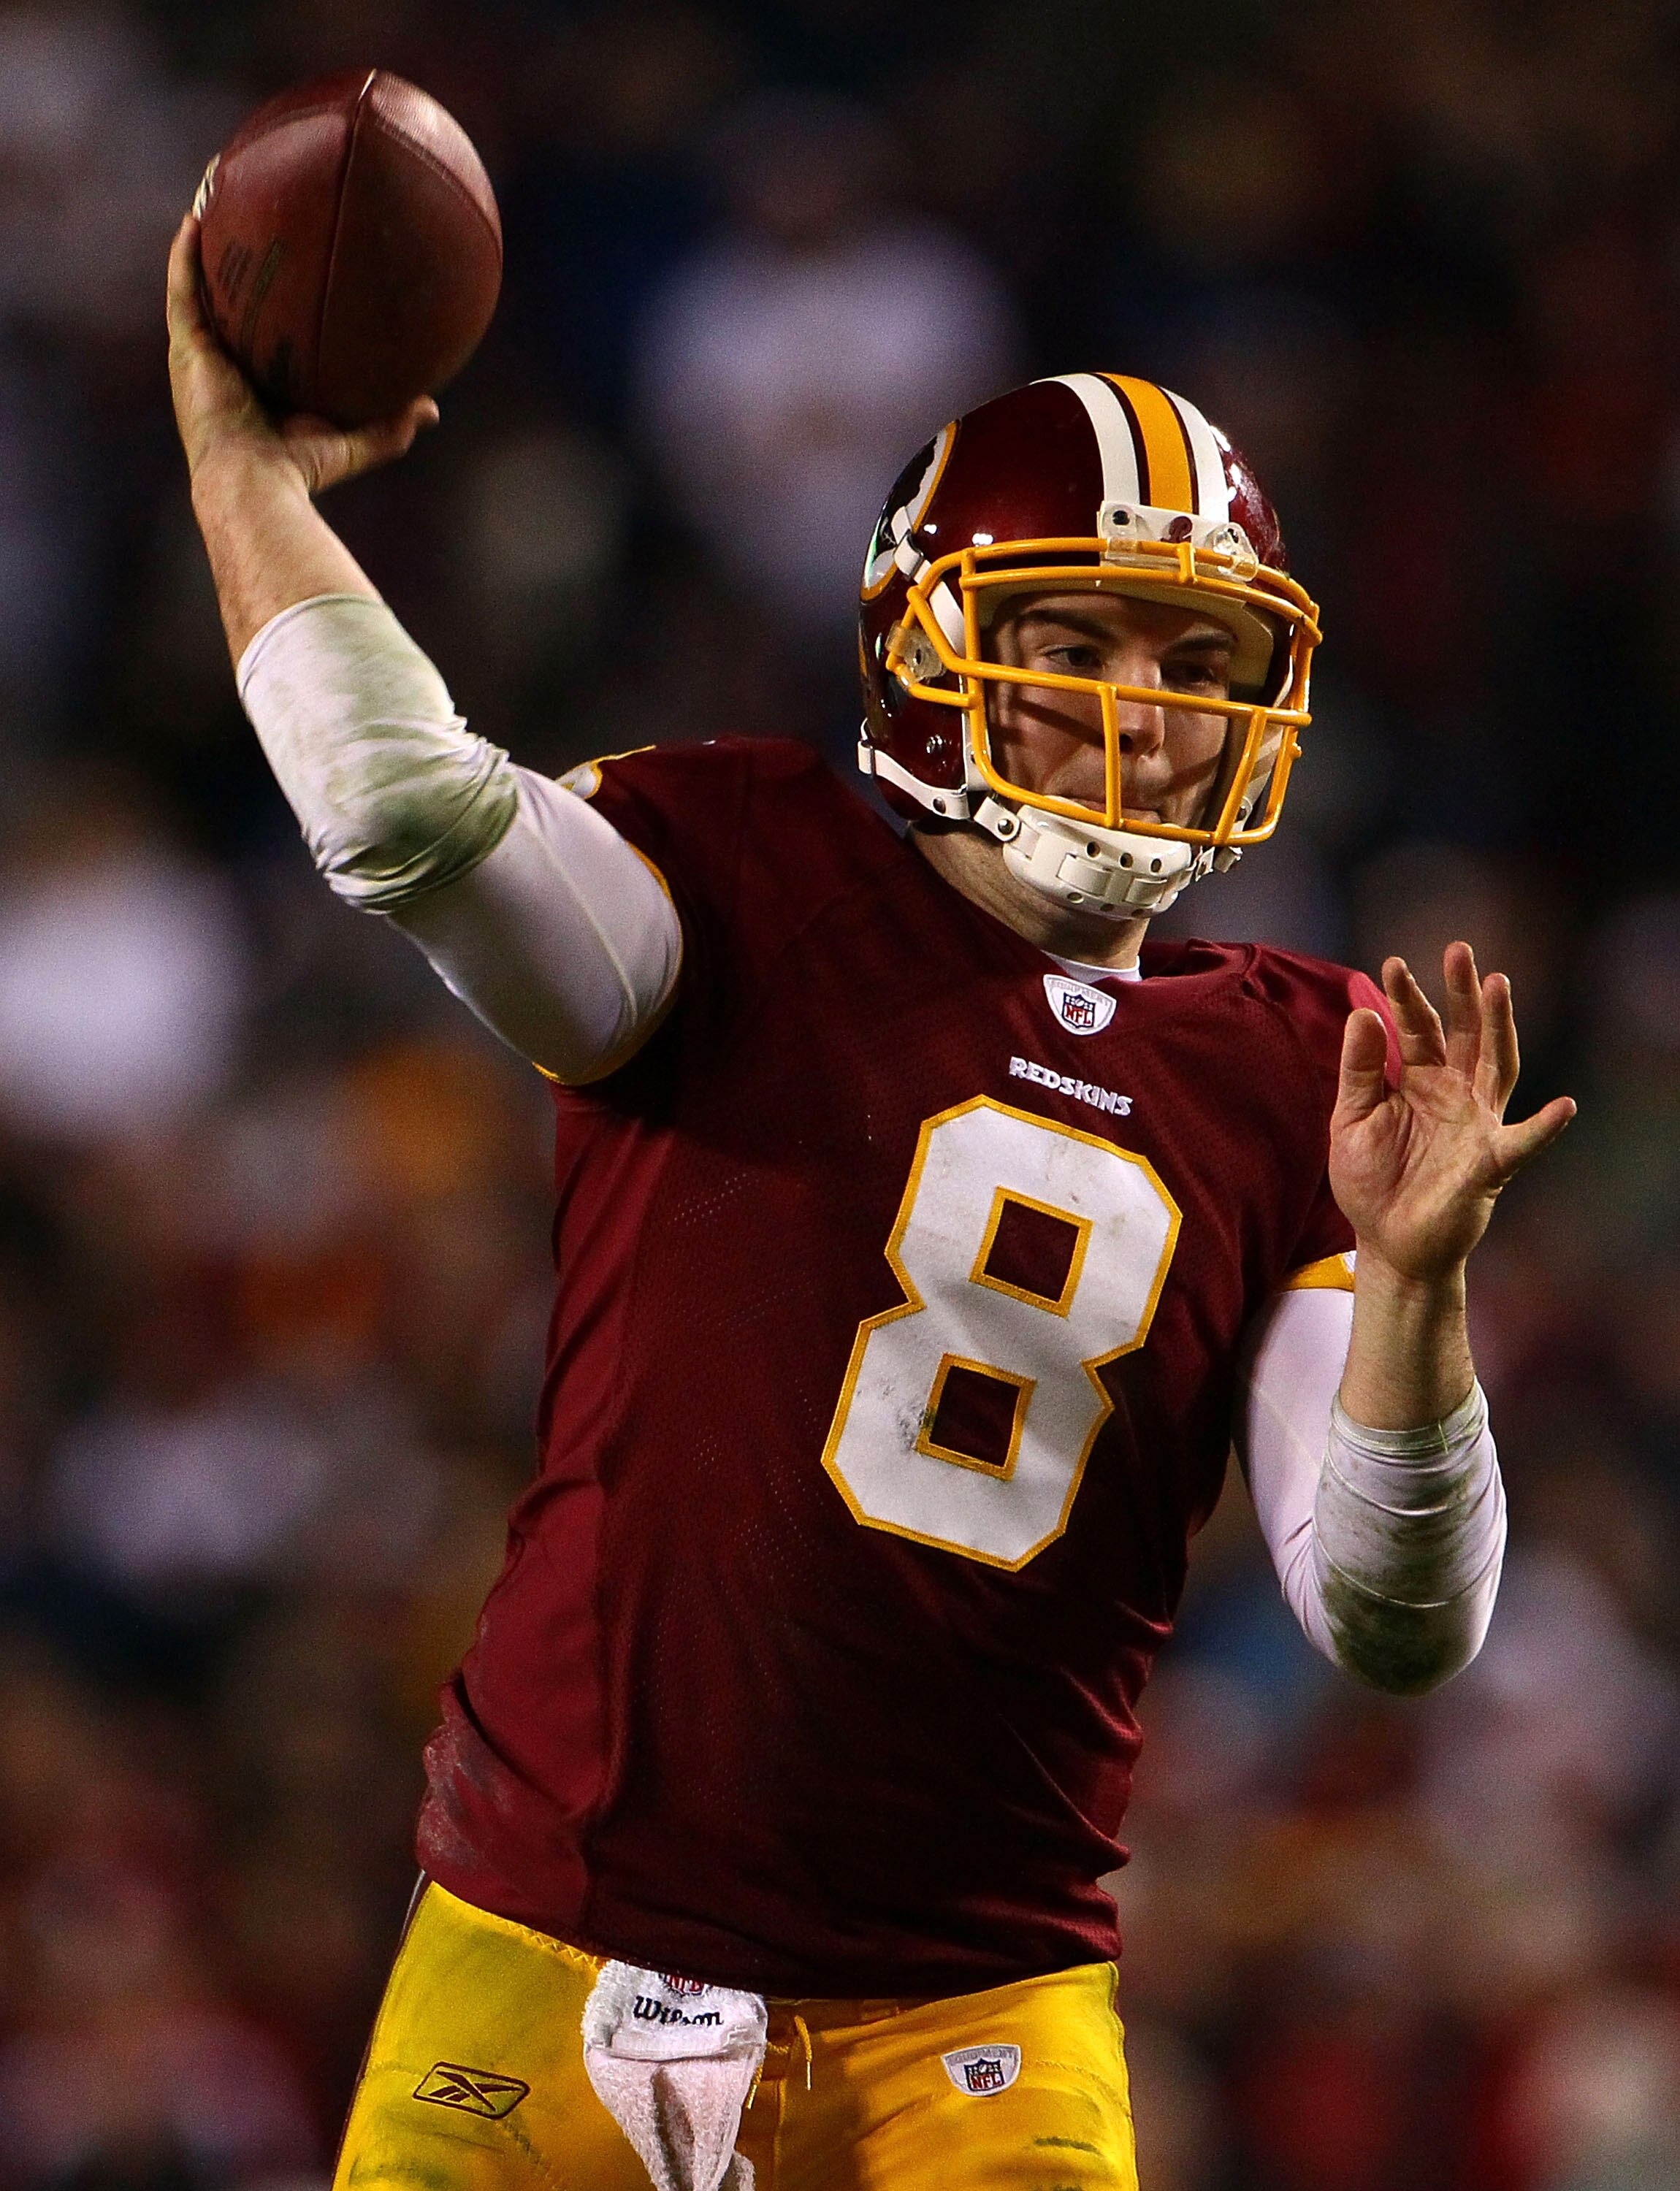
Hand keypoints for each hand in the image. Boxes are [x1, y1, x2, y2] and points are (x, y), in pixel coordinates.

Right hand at [166, 214, 436, 497]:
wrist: (256, 484)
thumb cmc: (302, 471)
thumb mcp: (355, 440)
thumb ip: (391, 423)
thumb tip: (432, 408)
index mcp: (259, 378)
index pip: (264, 327)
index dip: (272, 296)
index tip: (291, 261)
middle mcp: (227, 361)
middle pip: (229, 295)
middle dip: (236, 255)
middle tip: (252, 211)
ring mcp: (201, 354)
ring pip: (199, 283)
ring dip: (203, 239)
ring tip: (214, 191)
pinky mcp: (186, 350)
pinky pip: (182, 290)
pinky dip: (185, 255)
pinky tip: (196, 216)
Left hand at [1329, 942, 1574, 1286]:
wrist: (1388, 1242)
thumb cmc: (1372, 1181)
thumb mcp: (1351, 1121)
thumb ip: (1359, 1071)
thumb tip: (1363, 1014)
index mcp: (1418, 1081)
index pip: (1416, 1029)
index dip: (1406, 997)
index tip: (1391, 964)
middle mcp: (1454, 1093)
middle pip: (1465, 1033)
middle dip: (1463, 993)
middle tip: (1459, 950)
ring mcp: (1476, 1124)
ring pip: (1496, 1066)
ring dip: (1500, 1028)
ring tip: (1500, 987)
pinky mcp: (1490, 1163)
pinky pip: (1523, 1142)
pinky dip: (1544, 1127)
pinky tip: (1563, 1107)